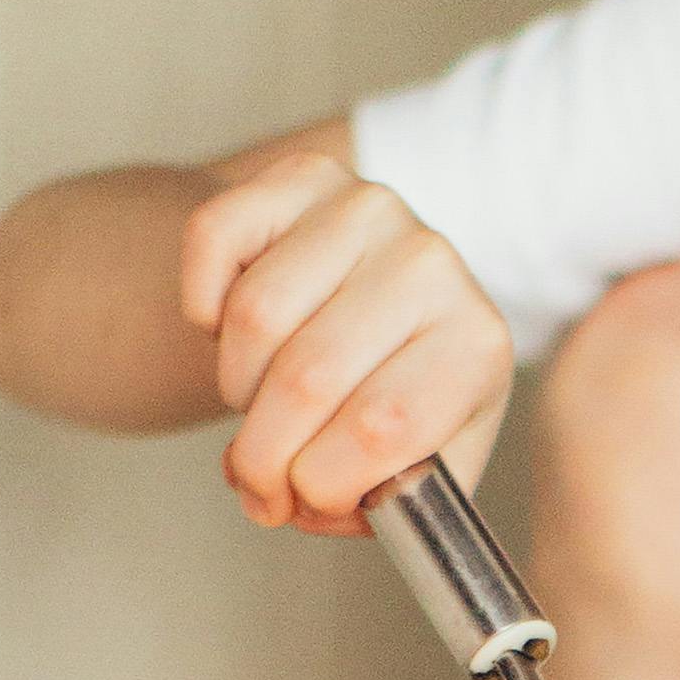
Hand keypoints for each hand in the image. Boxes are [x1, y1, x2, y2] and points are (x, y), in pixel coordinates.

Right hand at [176, 130, 510, 531]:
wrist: (370, 293)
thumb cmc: (396, 388)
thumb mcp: (418, 462)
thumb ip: (376, 505)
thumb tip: (306, 505)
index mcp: (475, 345)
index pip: (382, 426)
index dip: (318, 483)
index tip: (299, 503)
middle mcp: (432, 264)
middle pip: (306, 380)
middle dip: (262, 454)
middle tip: (256, 480)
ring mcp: (368, 209)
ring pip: (253, 318)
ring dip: (236, 383)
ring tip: (261, 396)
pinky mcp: (303, 174)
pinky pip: (212, 243)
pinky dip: (203, 307)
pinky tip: (234, 326)